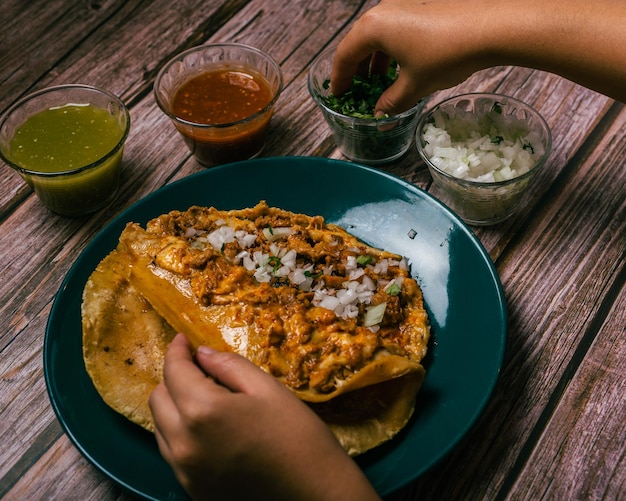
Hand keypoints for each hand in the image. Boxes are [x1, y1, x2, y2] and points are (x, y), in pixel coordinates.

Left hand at [149, 334, 379, 500]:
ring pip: (160, 426)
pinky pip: (172, 451)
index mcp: (203, 411)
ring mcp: (184, 470)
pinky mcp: (191, 488)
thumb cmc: (298, 437)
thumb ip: (230, 366)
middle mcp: (184, 443)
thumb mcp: (268, 389)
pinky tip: (207, 427)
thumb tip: (202, 354)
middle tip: (198, 368)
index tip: (183, 339)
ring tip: (204, 397)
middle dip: (173, 377)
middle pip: (157, 398)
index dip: (177, 350)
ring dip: (174, 405)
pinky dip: (180, 431)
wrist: (314, 494)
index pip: (174, 371)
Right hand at [331, 0, 487, 114]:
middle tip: (357, 91)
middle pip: (360, 42)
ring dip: (376, 60)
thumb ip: (391, 104)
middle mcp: (384, 10)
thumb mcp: (414, 86)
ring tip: (381, 83)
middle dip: (357, 69)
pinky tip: (404, 66)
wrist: (492, 26)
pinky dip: (394, 49)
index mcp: (373, 27)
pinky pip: (398, 28)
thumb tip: (380, 117)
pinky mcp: (423, 4)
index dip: (339, 79)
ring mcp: (405, 3)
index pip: (344, 55)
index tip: (338, 95)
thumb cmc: (446, 55)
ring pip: (380, 35)